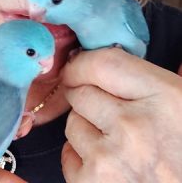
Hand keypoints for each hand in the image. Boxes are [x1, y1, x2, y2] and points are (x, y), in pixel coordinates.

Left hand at [61, 48, 181, 181]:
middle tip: (102, 108)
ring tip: (111, 140)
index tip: (77, 69)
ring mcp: (109, 158)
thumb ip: (162, 82)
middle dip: (84, 96)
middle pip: (80, 93)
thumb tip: (141, 62)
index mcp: (164, 99)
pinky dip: (79, 155)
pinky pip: (67, 155)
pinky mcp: (92, 182)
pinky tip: (104, 160)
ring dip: (85, 127)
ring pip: (72, 124)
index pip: (103, 64)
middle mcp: (133, 126)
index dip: (82, 64)